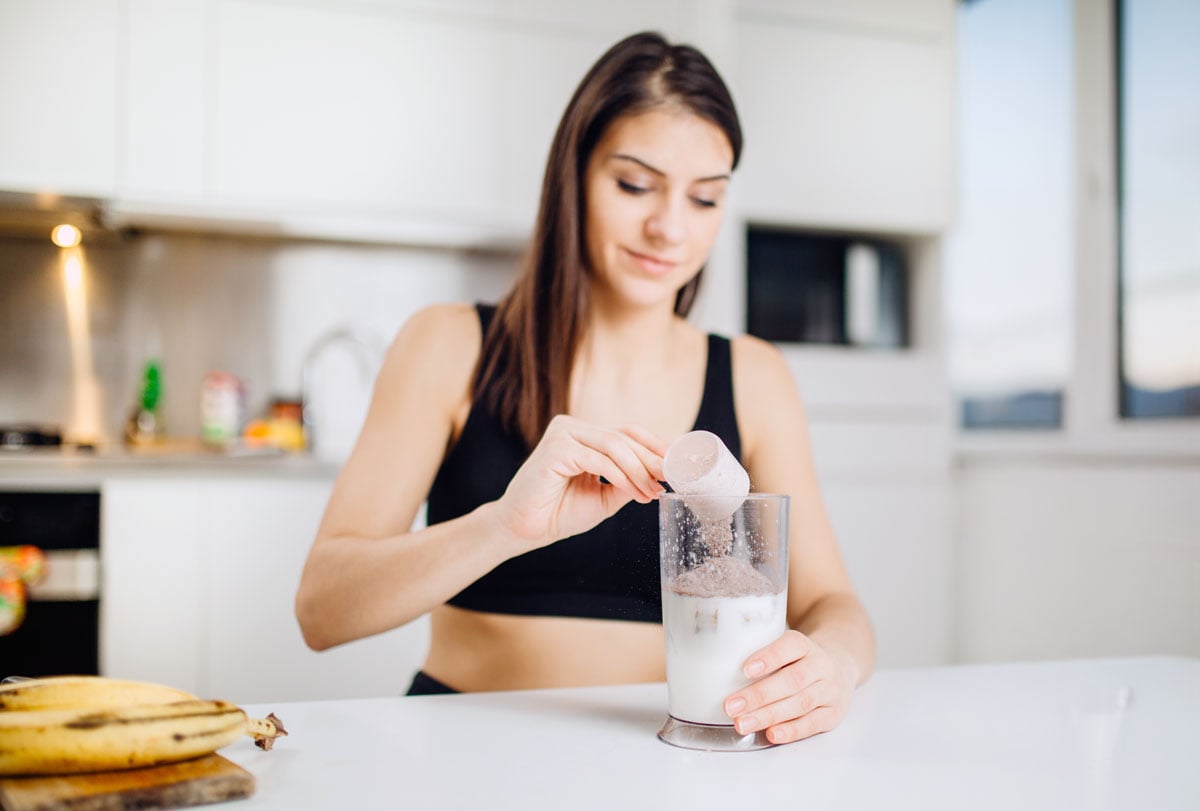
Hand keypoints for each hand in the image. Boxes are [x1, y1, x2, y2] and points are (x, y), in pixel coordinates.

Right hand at [495, 415, 665, 549]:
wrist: (526, 529)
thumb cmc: (560, 512)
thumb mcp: (605, 496)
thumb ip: (628, 481)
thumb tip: (660, 474)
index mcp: (583, 434)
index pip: (626, 431)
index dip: (653, 445)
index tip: (675, 464)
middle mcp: (572, 427)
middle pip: (624, 436)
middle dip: (651, 460)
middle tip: (669, 479)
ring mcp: (563, 434)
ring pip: (615, 445)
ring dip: (638, 471)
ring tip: (651, 491)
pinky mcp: (556, 449)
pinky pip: (599, 460)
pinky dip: (621, 476)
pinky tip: (633, 492)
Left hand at [722, 630, 857, 744]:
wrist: (842, 663)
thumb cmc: (800, 658)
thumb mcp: (787, 647)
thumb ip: (761, 651)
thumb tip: (716, 664)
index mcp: (806, 645)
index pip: (791, 646)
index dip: (769, 656)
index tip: (745, 669)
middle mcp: (821, 666)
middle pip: (792, 680)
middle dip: (759, 695)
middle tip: (731, 706)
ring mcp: (830, 690)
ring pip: (800, 703)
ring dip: (769, 715)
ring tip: (742, 723)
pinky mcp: (833, 714)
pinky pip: (812, 724)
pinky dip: (791, 730)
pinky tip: (771, 734)